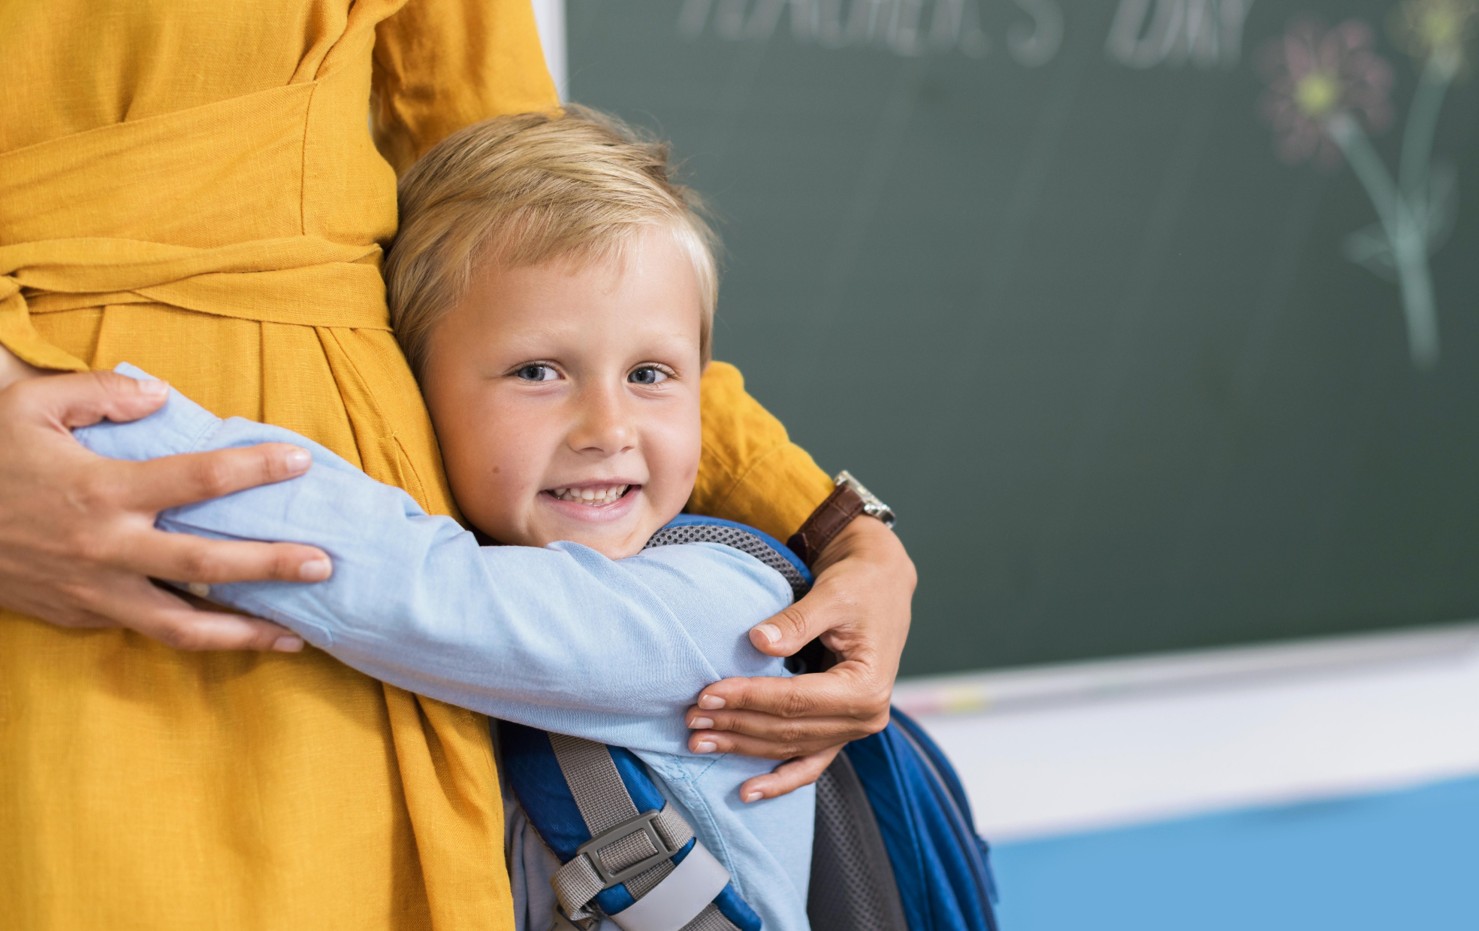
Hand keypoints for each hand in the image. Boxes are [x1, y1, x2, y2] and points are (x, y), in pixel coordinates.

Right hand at [0, 366, 332, 650]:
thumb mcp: (27, 406)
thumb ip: (99, 393)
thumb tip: (161, 397)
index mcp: (102, 491)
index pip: (197, 480)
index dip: (253, 470)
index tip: (298, 462)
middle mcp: (106, 550)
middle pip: (207, 568)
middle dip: (272, 567)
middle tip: (324, 563)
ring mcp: (94, 594)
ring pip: (182, 627)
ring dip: (244, 634)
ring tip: (296, 637)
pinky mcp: (80, 619)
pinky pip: (146, 629)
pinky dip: (194, 635)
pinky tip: (235, 633)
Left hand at [686, 516, 912, 800]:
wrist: (883, 585)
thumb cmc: (861, 586)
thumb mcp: (832, 595)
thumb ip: (797, 621)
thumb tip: (759, 640)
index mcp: (867, 687)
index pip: (795, 700)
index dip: (748, 699)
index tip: (707, 693)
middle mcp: (865, 717)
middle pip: (788, 730)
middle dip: (736, 725)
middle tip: (692, 718)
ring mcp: (854, 729)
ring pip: (790, 748)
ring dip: (744, 748)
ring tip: (700, 741)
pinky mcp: (841, 728)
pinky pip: (809, 763)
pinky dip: (780, 780)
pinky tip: (748, 792)